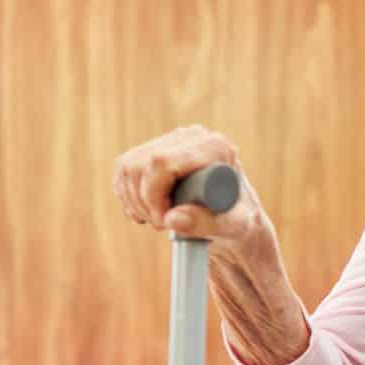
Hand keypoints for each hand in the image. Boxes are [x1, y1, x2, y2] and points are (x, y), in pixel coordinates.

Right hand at [111, 125, 270, 254]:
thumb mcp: (232, 228)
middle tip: (163, 224)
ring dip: (135, 201)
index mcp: (215, 147)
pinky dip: (129, 195)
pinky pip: (124, 169)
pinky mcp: (156, 149)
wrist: (234, 218)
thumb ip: (205, 225)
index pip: (161, 162)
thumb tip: (172, 218)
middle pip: (140, 164)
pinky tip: (147, 210)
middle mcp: (194, 136)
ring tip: (160, 219)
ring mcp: (173, 139)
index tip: (165, 222)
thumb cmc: (239, 223)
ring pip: (127, 167)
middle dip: (143, 202)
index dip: (153, 196)